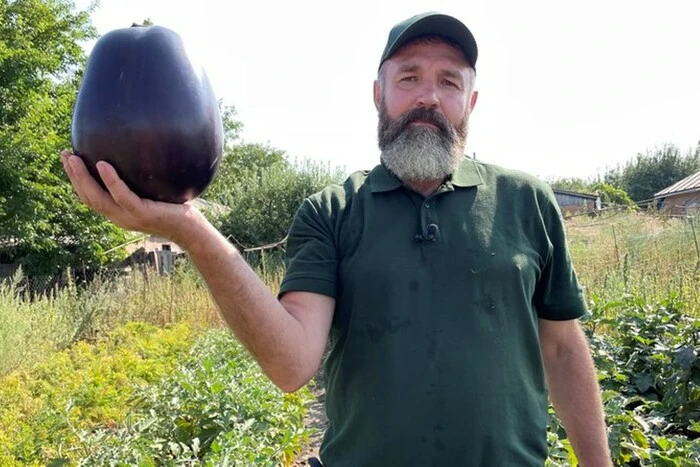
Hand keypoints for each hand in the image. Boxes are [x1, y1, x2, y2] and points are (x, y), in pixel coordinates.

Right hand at [60, 149, 205, 247]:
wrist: (192, 231)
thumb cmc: (176, 210)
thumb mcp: (156, 194)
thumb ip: (144, 180)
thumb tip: (142, 154)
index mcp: (119, 213)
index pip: (90, 198)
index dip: (76, 181)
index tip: (68, 161)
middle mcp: (119, 217)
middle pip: (88, 197)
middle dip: (73, 176)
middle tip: (64, 155)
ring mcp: (130, 217)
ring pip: (98, 198)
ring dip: (83, 178)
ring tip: (74, 158)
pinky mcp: (142, 214)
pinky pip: (123, 196)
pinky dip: (111, 181)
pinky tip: (103, 165)